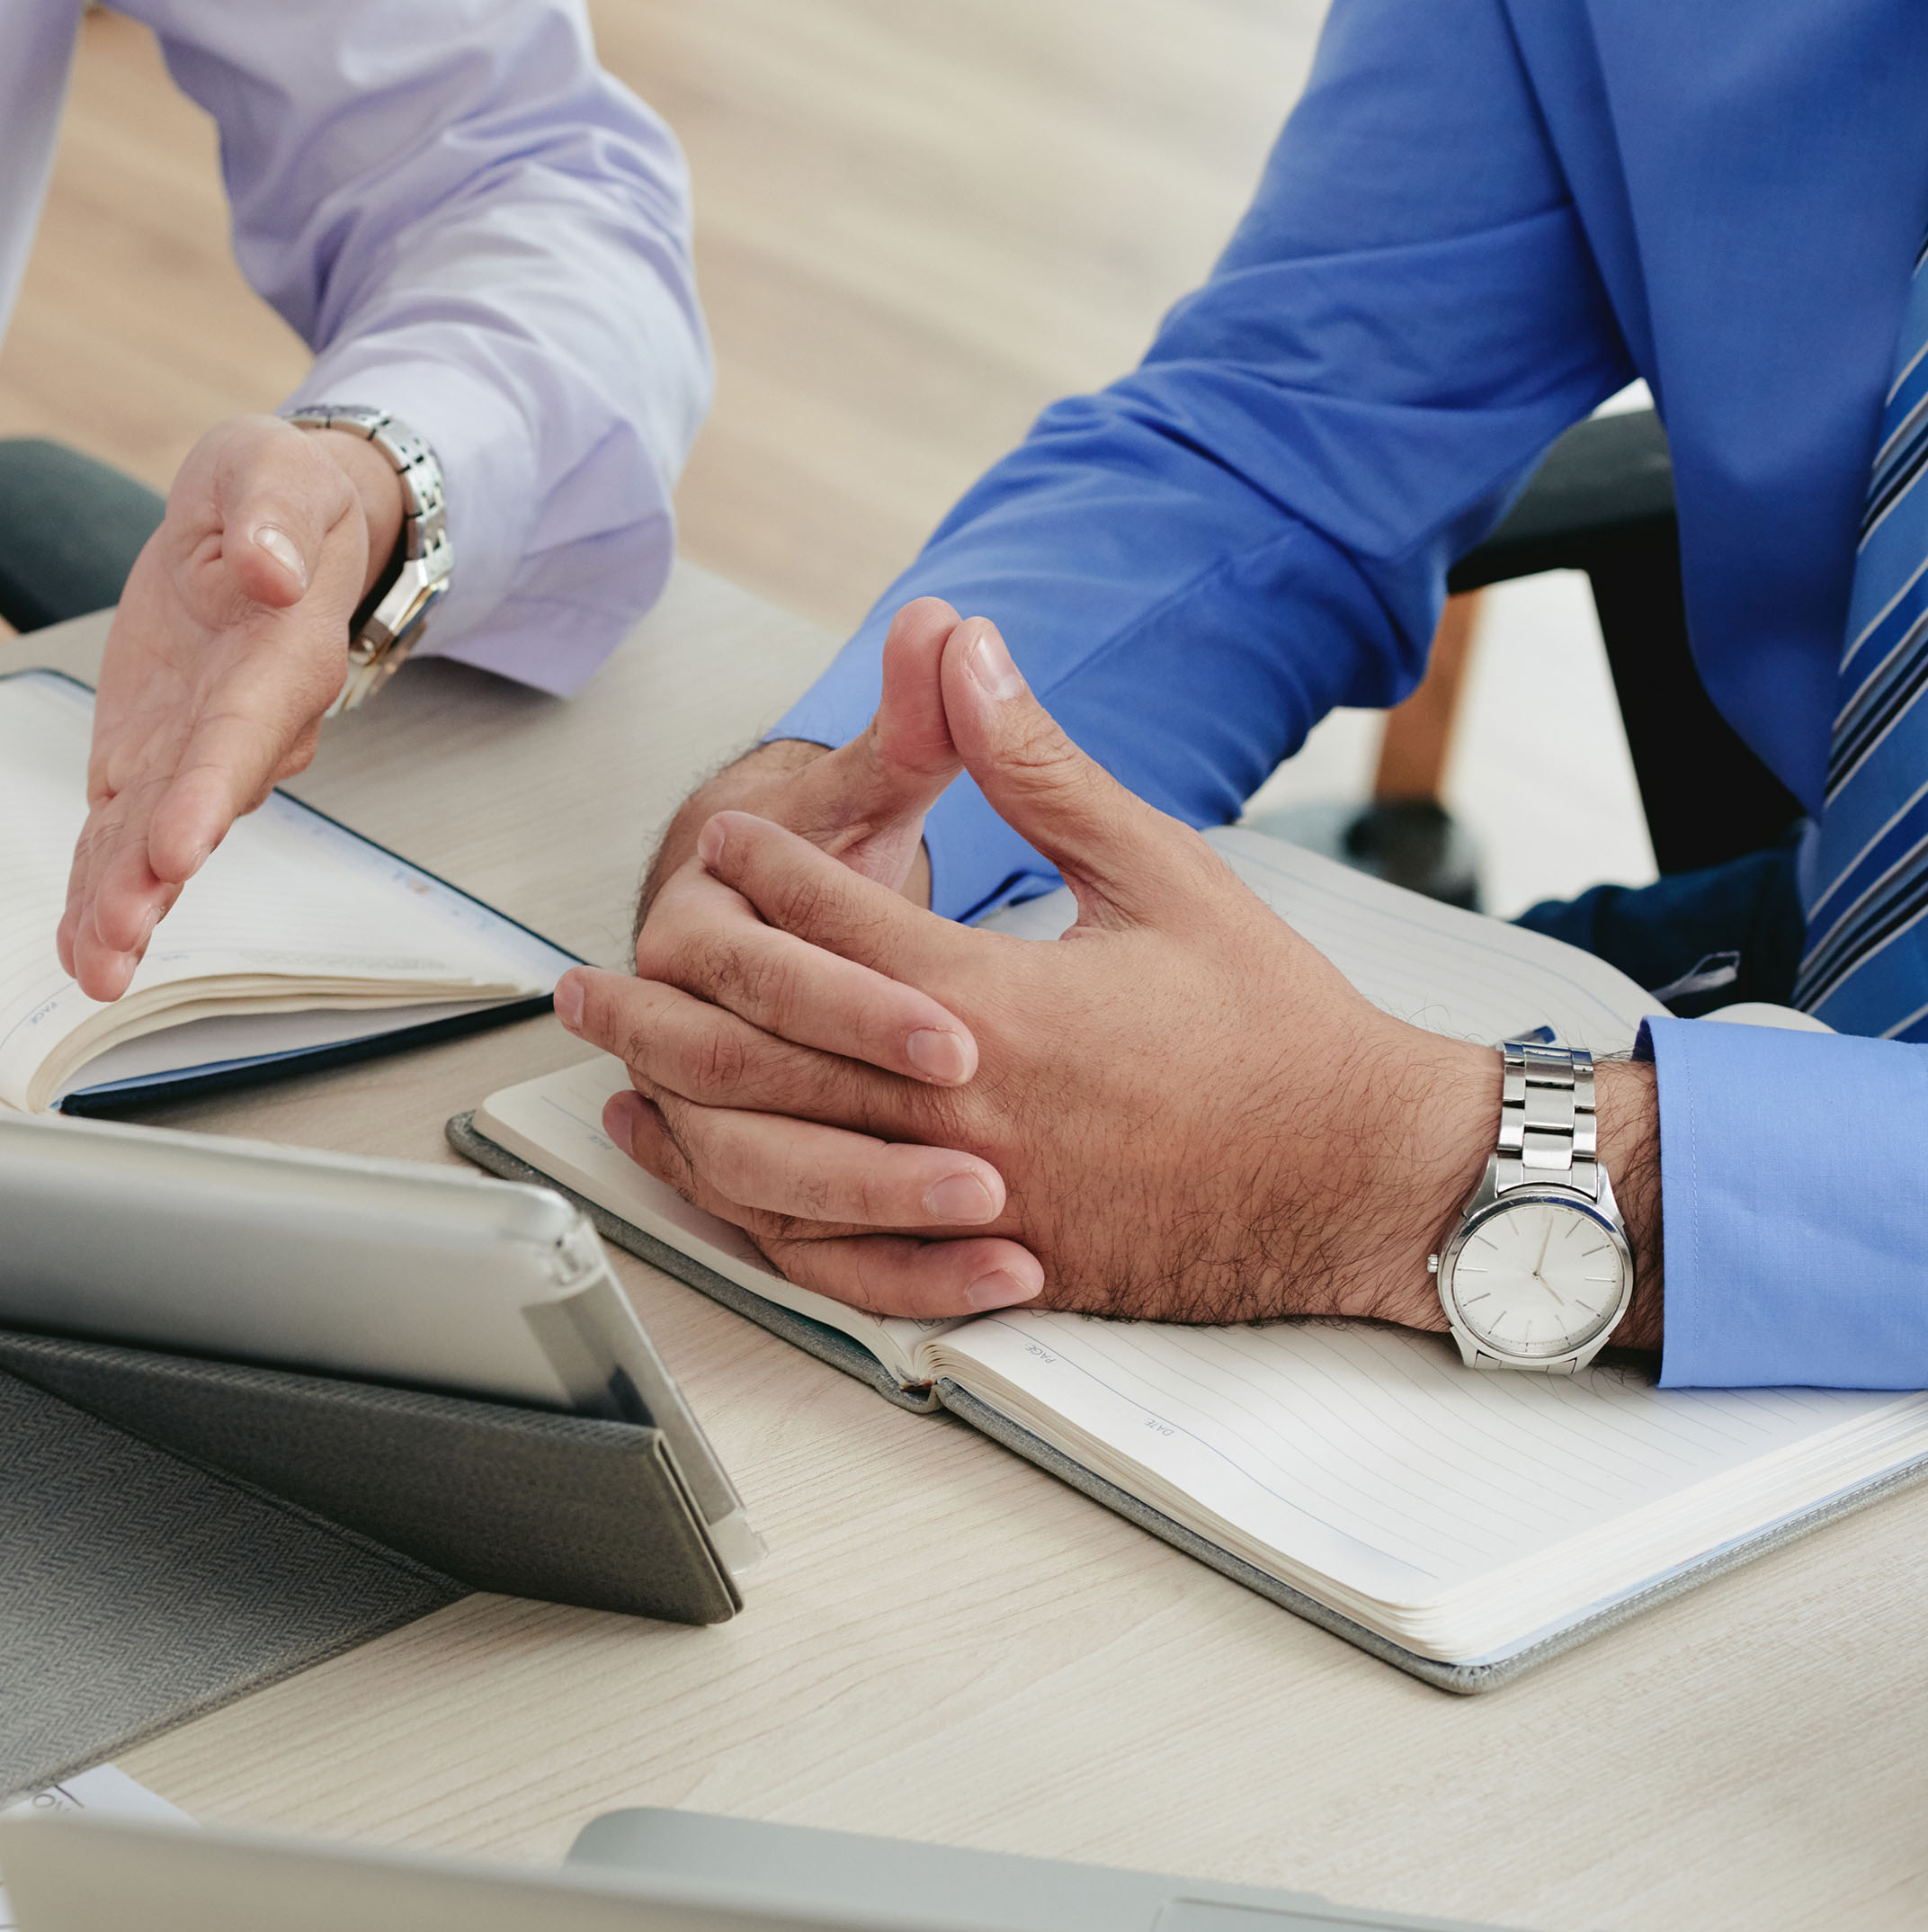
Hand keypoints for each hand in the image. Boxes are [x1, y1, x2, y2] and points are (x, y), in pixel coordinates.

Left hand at [59, 414, 405, 999]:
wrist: (267, 528)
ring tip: (93, 966)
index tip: (177, 847)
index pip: (242, 736)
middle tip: (117, 937)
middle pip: (195, 813)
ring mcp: (192, 755)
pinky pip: (119, 836)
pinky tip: (78, 947)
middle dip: (154, 880)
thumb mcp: (278, 467)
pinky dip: (96, 890)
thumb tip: (267, 568)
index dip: (209, 795)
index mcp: (282, 659)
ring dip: (121, 905)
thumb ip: (275, 514)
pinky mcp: (147, 763)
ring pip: (153, 843)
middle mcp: (242, 729)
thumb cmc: (282, 496)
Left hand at [565, 616, 1666, 1336]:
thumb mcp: (1160, 869)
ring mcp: (964, 1202)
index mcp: (997, 1001)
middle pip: (761, 1046)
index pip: (831, 923)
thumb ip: (1042, 768)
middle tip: (582, 972)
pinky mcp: (983, 1268)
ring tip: (608, 1063)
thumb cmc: (1274, 1024)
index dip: (766, 868)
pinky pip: (830, 1252)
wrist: (1361, 1177)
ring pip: (773, 1154)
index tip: (722, 835)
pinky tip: (703, 1172)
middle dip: (662, 999)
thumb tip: (970, 650)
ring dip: (674, 1102)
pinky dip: (748, 1211)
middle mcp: (961, 1108)